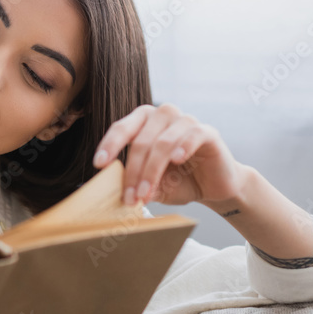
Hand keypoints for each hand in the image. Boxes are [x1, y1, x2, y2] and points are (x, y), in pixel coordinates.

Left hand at [92, 103, 250, 206]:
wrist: (213, 187)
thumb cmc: (179, 182)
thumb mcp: (150, 186)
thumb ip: (133, 183)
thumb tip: (110, 193)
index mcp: (144, 122)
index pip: (121, 128)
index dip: (109, 145)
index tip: (99, 164)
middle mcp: (163, 116)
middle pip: (141, 140)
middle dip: (132, 172)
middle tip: (128, 197)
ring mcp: (186, 121)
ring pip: (163, 142)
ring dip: (151, 171)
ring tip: (146, 195)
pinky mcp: (208, 132)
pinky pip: (192, 134)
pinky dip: (182, 147)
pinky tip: (177, 161)